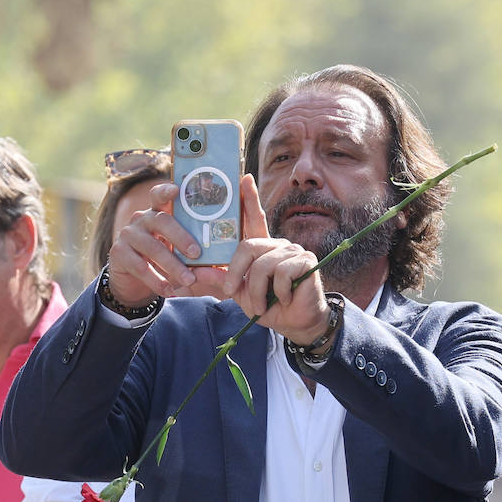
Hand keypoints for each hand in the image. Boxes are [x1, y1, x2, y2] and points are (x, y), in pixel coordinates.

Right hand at [107, 182, 207, 302]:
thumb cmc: (163, 261)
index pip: (159, 195)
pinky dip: (157, 281)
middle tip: (197, 254)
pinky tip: (170, 291)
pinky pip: (140, 267)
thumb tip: (221, 261)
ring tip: (189, 280)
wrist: (132, 280)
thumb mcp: (176, 252)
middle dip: (181, 237)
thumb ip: (193, 250)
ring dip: (173, 266)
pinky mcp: (118, 252)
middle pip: (162, 221)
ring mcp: (128, 234)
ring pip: (152, 247)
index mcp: (158, 212)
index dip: (166, 190)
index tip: (177, 189)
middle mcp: (141, 218)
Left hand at [222, 176, 331, 343]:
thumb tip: (195, 271)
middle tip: (233, 293)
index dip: (249, 198)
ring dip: (258, 292)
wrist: (294, 324)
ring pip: (263, 265)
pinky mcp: (306, 261)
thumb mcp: (239, 293)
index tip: (244, 178)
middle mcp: (277, 244)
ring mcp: (293, 250)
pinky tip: (284, 299)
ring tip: (262, 306)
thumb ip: (220, 280)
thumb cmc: (267, 306)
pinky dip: (278, 292)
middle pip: (248, 246)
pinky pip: (282, 273)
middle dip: (236, 272)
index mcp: (262, 248)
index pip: (254, 218)